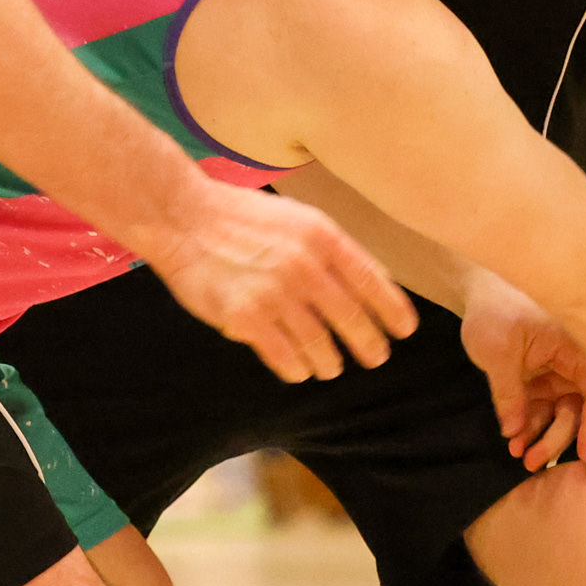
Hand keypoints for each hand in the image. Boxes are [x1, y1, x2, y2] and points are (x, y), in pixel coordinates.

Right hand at [146, 181, 418, 383]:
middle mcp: (305, 266)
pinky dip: (296, 368)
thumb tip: (370, 279)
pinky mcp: (247, 318)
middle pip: (352, 319)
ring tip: (331, 367)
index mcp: (322, 237)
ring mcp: (276, 294)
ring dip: (330, 362)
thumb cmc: (239, 217)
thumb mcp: (296, 217)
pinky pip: (285, 357)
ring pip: (320, 345)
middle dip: (369, 344)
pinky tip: (298, 369)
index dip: (392, 310)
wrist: (181, 217)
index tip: (405, 330)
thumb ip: (331, 248)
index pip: (372, 281)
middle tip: (376, 357)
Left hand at [460, 274, 585, 476]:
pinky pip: (546, 417)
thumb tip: (513, 431)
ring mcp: (560, 378)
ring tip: (526, 462)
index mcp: (574, 348)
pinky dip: (534, 433)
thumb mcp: (496, 352)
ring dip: (553, 443)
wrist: (479, 298)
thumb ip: (507, 391)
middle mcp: (575, 365)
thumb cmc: (492, 314)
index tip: (584, 451)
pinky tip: (516, 446)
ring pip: (570, 418)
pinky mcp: (543, 388)